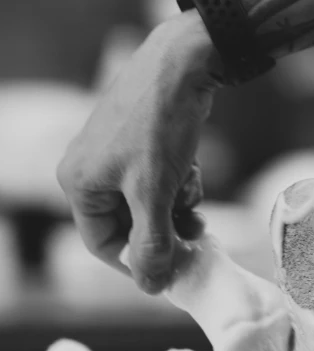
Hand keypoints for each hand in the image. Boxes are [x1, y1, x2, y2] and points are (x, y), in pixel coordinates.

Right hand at [57, 11, 222, 293]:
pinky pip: (160, 180)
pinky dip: (179, 182)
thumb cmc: (159, 125)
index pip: (104, 244)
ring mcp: (118, 155)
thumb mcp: (154, 192)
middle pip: (130, 224)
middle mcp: (92, 170)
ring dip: (176, 205)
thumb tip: (150, 287)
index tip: (171, 270)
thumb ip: (151, 243)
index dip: (139, 261)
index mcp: (80, 184)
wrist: (184, 63)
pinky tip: (191, 168)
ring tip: (192, 191)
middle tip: (196, 233)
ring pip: (150, 203)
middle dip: (164, 228)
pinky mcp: (142, 143)